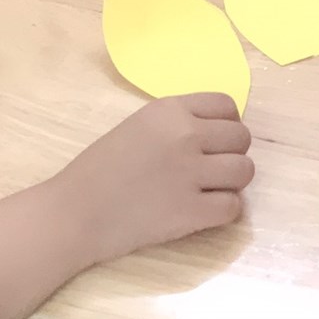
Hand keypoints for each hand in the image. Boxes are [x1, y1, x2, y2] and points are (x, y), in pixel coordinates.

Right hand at [53, 95, 253, 267]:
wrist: (74, 212)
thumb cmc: (100, 168)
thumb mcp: (139, 125)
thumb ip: (177, 123)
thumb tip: (216, 132)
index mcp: (171, 110)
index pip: (227, 106)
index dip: (226, 124)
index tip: (214, 141)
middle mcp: (186, 135)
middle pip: (242, 138)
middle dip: (231, 153)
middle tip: (210, 169)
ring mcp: (190, 174)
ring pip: (244, 171)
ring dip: (232, 182)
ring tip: (210, 190)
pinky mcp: (190, 212)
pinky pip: (233, 207)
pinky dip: (223, 212)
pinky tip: (203, 212)